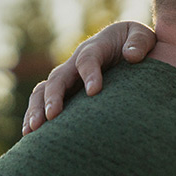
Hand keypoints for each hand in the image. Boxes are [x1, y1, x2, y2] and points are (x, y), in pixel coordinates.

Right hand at [21, 21, 156, 133]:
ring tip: (32, 130)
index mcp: (96, 47)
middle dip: (53, 96)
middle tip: (52, 116)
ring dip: (36, 109)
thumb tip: (131, 56)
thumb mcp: (143, 37)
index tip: (94, 92)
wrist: (128, 45)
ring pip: (44, 90)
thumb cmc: (138, 44)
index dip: (89, 73)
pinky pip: (43, 103)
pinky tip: (31, 137)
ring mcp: (68, 78)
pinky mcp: (67, 93)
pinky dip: (34, 116)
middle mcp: (76, 63)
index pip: (88, 59)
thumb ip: (139, 43)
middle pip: (58, 78)